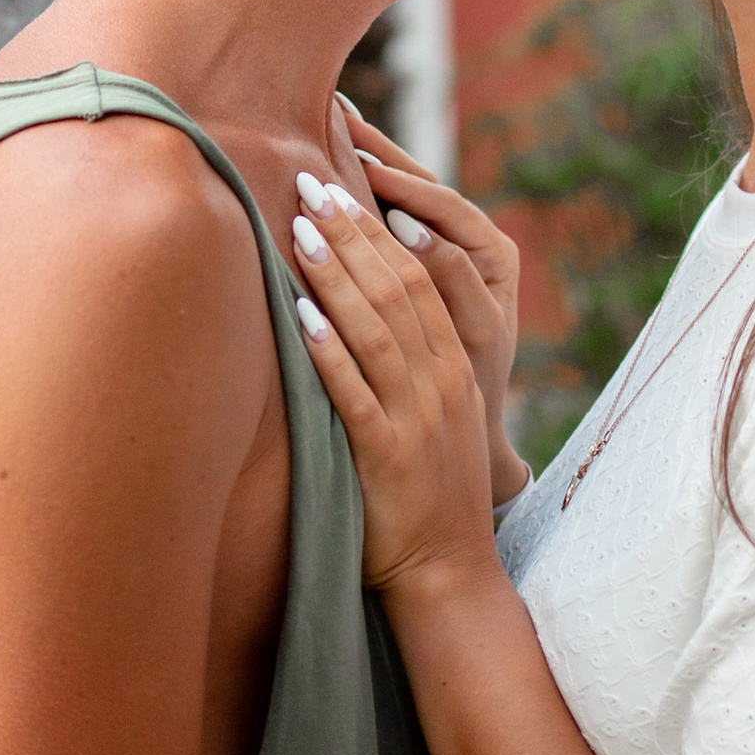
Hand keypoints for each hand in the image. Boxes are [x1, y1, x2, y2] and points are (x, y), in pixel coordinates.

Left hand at [331, 101, 528, 502]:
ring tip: (300, 226)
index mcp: (454, 365)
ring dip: (338, 273)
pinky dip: (329, 349)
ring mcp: (417, 417)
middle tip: (310, 179)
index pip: (421, 275)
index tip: (344, 179)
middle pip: (400, 286)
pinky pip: (355, 392)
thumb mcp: (432, 418)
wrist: (450, 575)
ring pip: (379, 328)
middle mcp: (441, 382)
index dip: (380, 225)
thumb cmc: (427, 497)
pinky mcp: (387, 456)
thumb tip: (357, 309)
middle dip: (353, 230)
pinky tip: (301, 314)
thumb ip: (407, 364)